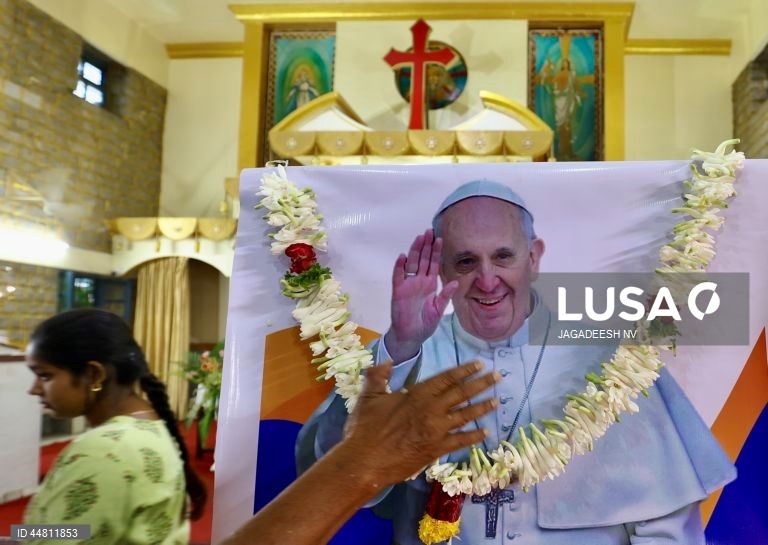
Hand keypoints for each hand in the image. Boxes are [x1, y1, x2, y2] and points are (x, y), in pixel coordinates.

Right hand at [342, 361, 498, 487]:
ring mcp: (436, 430)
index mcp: (417, 394)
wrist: (365, 461)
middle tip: (498, 377)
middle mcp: (431, 410)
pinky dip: (474, 436)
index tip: (479, 364)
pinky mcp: (437, 449)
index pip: (446, 379)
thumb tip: (386, 360)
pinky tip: (485, 432)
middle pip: (461, 393)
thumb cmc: (366, 428)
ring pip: (465, 415)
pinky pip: (461, 441)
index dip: (463, 371)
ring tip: (496, 401)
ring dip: (482, 407)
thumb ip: (378, 375)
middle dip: (481, 384)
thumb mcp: (369, 396)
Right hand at [385, 229, 457, 361]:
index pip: (432, 264)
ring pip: (411, 264)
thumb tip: (455, 282)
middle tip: (429, 231)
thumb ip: (445, 295)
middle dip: (425, 245)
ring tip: (419, 238)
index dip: (435, 251)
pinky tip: (403, 257)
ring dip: (414, 251)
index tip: (439, 238)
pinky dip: (400, 267)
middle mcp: (418, 281)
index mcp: (429, 284)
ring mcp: (408, 285)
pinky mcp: (398, 291)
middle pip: (422, 259)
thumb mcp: (438, 309)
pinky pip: (398, 276)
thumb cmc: (424, 324)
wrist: (411, 336)